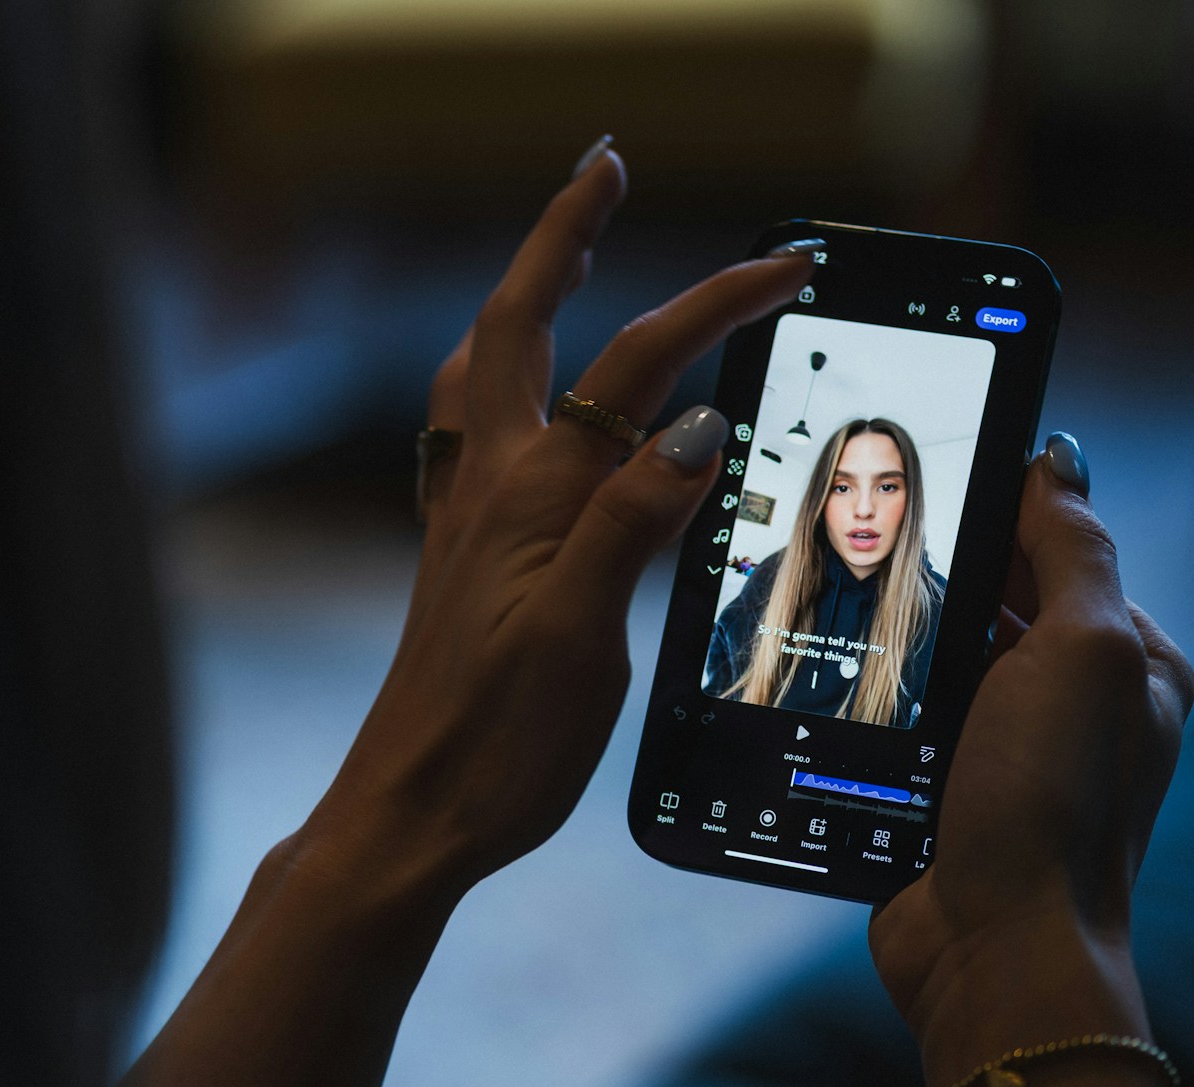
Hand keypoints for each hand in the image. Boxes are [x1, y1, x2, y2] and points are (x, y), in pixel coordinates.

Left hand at [290, 148, 815, 901]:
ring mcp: (466, 518)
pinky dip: (504, 382)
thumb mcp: (581, 637)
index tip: (783, 267)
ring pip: (483, 374)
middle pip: (518, 325)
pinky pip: (475, 435)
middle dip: (563, 237)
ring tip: (559, 260)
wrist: (410, 812)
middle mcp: (486, 488)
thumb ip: (629, 523)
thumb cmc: (493, 743)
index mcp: (526, 496)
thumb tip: (692, 427)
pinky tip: (519, 404)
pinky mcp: (465, 557)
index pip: (632, 368)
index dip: (709, 306)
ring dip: (525, 299)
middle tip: (604, 168)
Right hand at [868, 443, 1193, 1085]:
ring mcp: (1005, 756)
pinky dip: (873, 704)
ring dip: (899, 644)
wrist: (990, 948)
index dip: (1003, 517)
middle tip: (870, 549)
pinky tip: (834, 685)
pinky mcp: (943, 795)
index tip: (931, 486)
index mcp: (1128, 667)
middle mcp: (1072, 709)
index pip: (1065, 555)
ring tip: (843, 611)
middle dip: (941, 582)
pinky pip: (901, 723)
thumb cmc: (1050, 804)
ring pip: (940, 663)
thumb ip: (1075, 549)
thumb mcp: (1083, 651)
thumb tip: (1056, 460)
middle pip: (996, 607)